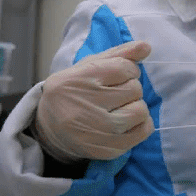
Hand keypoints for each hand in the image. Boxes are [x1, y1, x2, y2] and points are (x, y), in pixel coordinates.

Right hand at [35, 41, 153, 162]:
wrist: (49, 128)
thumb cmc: (74, 91)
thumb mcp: (89, 66)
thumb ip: (119, 54)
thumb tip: (146, 46)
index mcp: (79, 79)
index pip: (124, 68)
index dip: (128, 70)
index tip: (118, 76)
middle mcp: (85, 105)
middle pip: (134, 89)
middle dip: (131, 89)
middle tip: (116, 94)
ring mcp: (95, 130)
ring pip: (140, 111)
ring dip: (136, 107)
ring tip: (121, 108)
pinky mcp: (105, 149)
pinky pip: (142, 132)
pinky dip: (141, 125)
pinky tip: (127, 122)